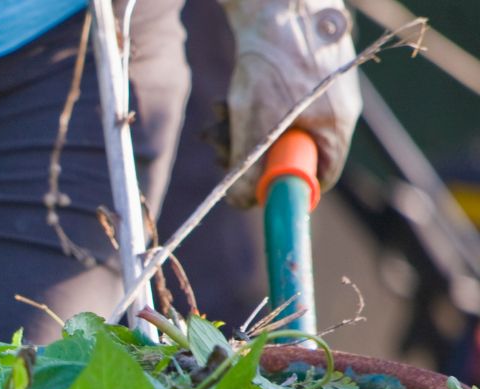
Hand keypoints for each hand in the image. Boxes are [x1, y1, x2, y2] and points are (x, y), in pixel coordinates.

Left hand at [222, 0, 361, 206]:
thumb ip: (247, 168)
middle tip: (218, 152)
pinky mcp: (298, 73)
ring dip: (239, 130)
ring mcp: (320, 88)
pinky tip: (222, 102)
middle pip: (290, 153)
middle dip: (249, 156)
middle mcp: (335, 108)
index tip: (250, 190)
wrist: (277, 0)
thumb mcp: (255, 124)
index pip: (318, 178)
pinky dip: (245, 107)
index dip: (282, 188)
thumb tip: (242, 203)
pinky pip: (272, 105)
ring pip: (274, 128)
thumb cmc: (274, 60)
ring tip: (216, 118)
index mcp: (338, 126)